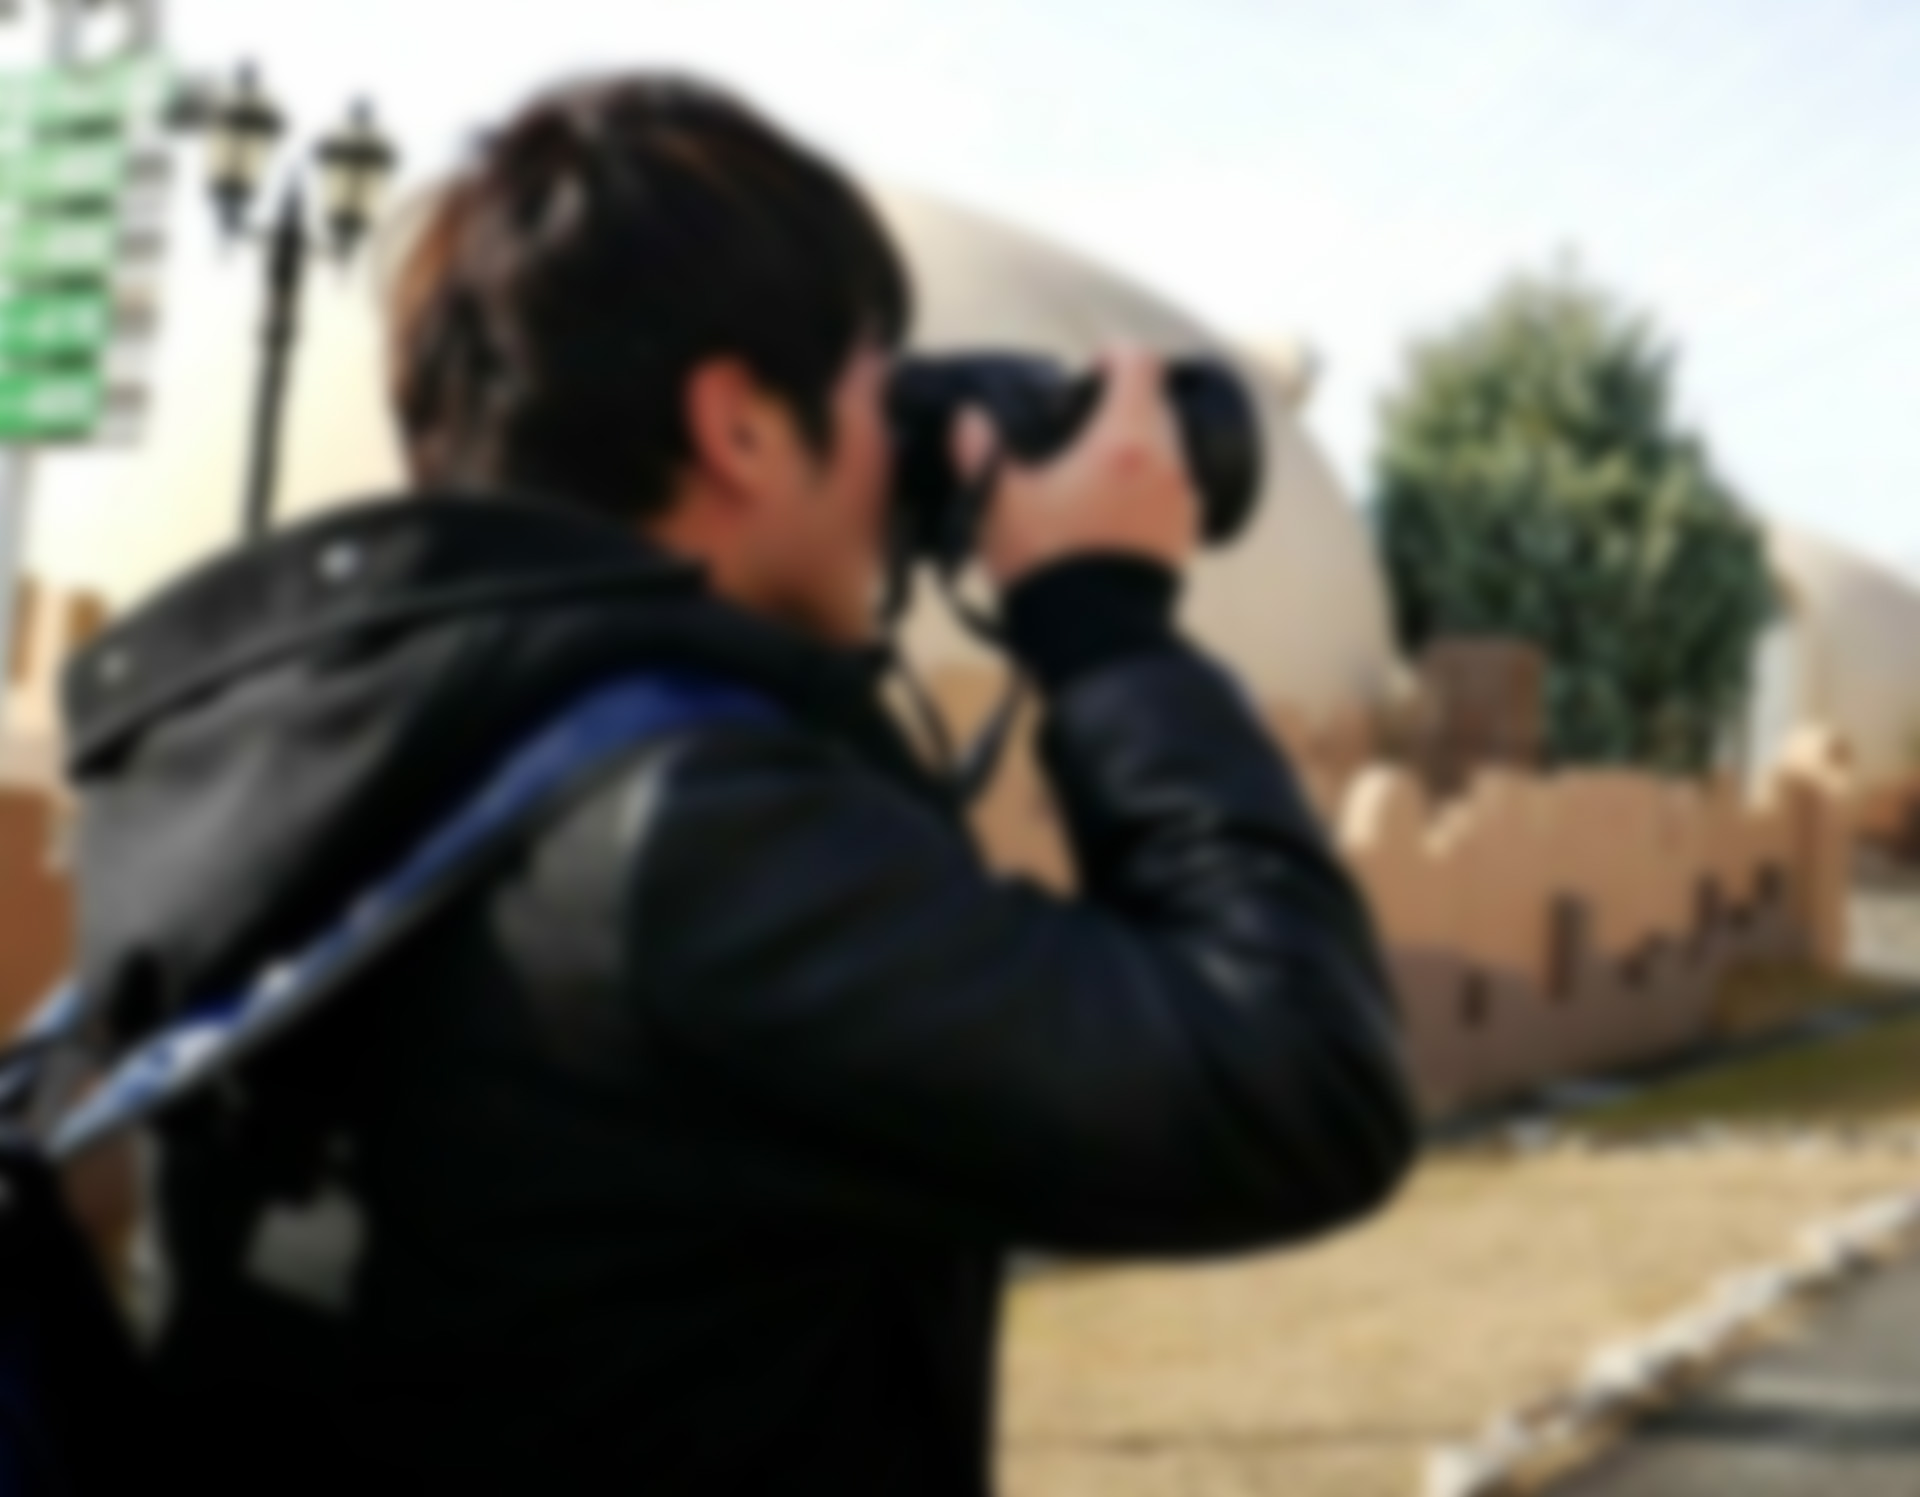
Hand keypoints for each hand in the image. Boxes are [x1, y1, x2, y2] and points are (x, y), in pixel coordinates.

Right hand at [954, 346, 1200, 588]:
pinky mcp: (1187, 535)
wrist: (1095, 641)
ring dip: (1140, 446)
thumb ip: (980, 451)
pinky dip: (1150, 485)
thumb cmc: (1050, 569)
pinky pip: (1174, 490)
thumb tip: (971, 421)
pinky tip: (1115, 510)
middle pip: (1157, 405)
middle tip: (1085, 422)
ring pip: (1170, 448)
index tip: (1092, 367)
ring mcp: (1184, 501)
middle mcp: (1168, 463)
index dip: (1115, 354)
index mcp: (1125, 442)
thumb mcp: (998, 505)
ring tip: (1098, 471)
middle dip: (1125, 402)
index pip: (1141, 365)